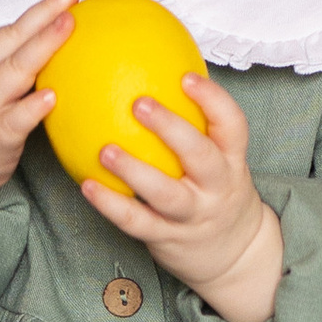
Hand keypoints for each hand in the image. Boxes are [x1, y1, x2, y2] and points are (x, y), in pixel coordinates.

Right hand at [0, 0, 80, 234]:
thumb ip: (2, 63)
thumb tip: (44, 39)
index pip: (8, 31)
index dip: (38, 11)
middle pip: (12, 41)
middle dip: (43, 15)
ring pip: (13, 72)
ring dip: (42, 47)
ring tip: (67, 26)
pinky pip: (12, 122)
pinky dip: (30, 109)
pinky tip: (51, 97)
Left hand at [82, 71, 283, 321]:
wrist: (233, 254)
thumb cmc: (214, 189)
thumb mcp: (220, 157)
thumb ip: (196, 122)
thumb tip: (155, 66)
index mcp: (231, 160)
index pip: (232, 126)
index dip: (213, 101)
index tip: (187, 76)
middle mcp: (217, 187)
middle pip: (201, 156)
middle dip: (172, 129)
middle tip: (139, 103)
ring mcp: (193, 215)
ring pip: (167, 194)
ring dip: (135, 171)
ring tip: (105, 150)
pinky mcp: (168, 238)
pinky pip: (137, 222)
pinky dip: (111, 204)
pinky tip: (87, 185)